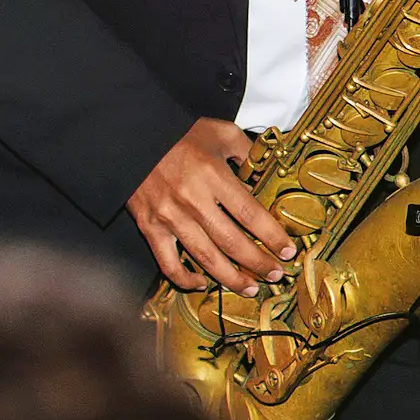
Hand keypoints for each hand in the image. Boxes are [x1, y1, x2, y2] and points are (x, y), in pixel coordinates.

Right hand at [127, 118, 294, 292]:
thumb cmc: (179, 134)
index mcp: (212, 175)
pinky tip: (202, 283)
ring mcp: (169, 217)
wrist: (132, 136)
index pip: (250, 214)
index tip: (288, 250)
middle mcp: (192, 200)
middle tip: (276, 274)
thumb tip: (267, 173)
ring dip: (232, 278)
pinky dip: (186, 279)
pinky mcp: (150, 228)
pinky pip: (169, 264)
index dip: (272, 236)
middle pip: (233, 242)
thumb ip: (247, 152)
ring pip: (206, 258)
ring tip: (250, 287)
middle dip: (259, 263)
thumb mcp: (220, 132)